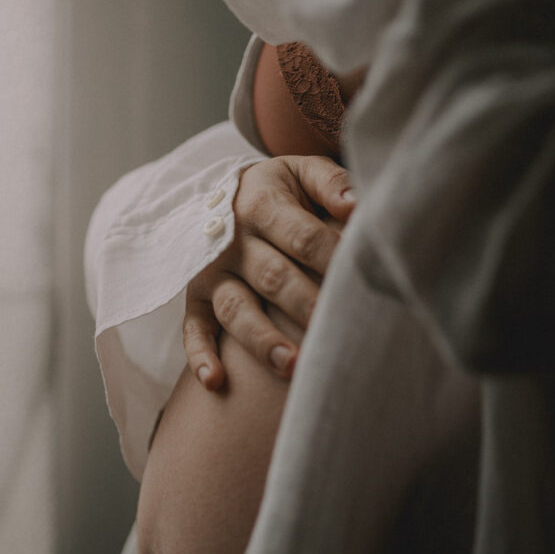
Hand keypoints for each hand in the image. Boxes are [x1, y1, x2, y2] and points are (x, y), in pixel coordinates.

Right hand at [183, 155, 354, 388]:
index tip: (360, 283)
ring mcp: (211, 272)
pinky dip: (200, 355)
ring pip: (236, 309)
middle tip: (334, 332)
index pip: (304, 237)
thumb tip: (356, 208)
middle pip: (274, 277)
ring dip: (262, 339)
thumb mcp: (302, 172)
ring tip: (290, 366)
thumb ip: (332, 185)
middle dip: (305, 306)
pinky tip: (215, 381)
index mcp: (262, 204)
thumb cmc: (279, 191)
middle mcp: (233, 240)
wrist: (220, 193)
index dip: (333, 261)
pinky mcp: (195, 297)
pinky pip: (194, 328)